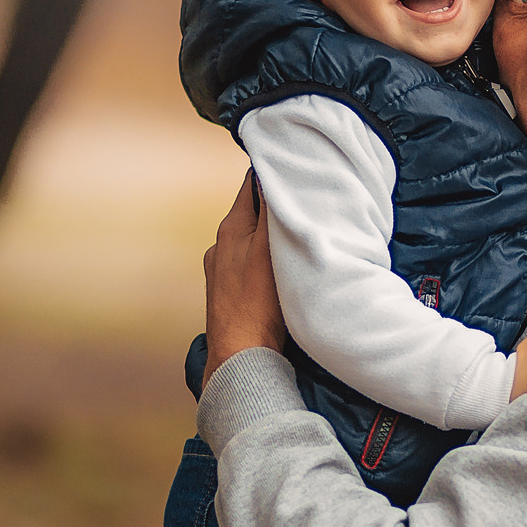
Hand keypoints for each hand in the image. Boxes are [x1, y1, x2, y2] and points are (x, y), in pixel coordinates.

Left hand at [203, 171, 289, 386]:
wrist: (243, 358)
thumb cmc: (257, 305)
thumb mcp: (269, 249)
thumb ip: (270, 212)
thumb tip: (270, 174)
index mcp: (230, 229)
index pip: (251, 185)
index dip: (272, 174)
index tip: (295, 167)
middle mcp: (221, 247)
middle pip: (253, 213)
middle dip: (276, 207)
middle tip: (305, 201)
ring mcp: (223, 272)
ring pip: (253, 241)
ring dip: (272, 237)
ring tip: (298, 236)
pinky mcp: (232, 295)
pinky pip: (252, 265)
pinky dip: (268, 261)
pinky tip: (284, 271)